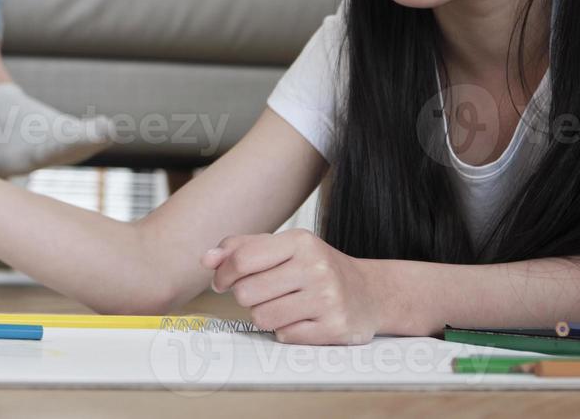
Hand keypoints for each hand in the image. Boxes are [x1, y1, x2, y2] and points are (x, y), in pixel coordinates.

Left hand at [201, 229, 382, 344]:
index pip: (242, 260)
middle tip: (265, 293)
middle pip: (247, 293)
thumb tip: (207, 259)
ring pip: (262, 318)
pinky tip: (302, 319)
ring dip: (266, 316)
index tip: (222, 282)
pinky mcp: (334, 328)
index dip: (223, 275)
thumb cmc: (318, 268)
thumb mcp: (284, 247)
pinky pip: (285, 336)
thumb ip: (242, 248)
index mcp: (300, 242)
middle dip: (248, 297)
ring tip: (284, 306)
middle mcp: (316, 268)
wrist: (371, 293)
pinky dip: (286, 331)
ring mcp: (327, 299)